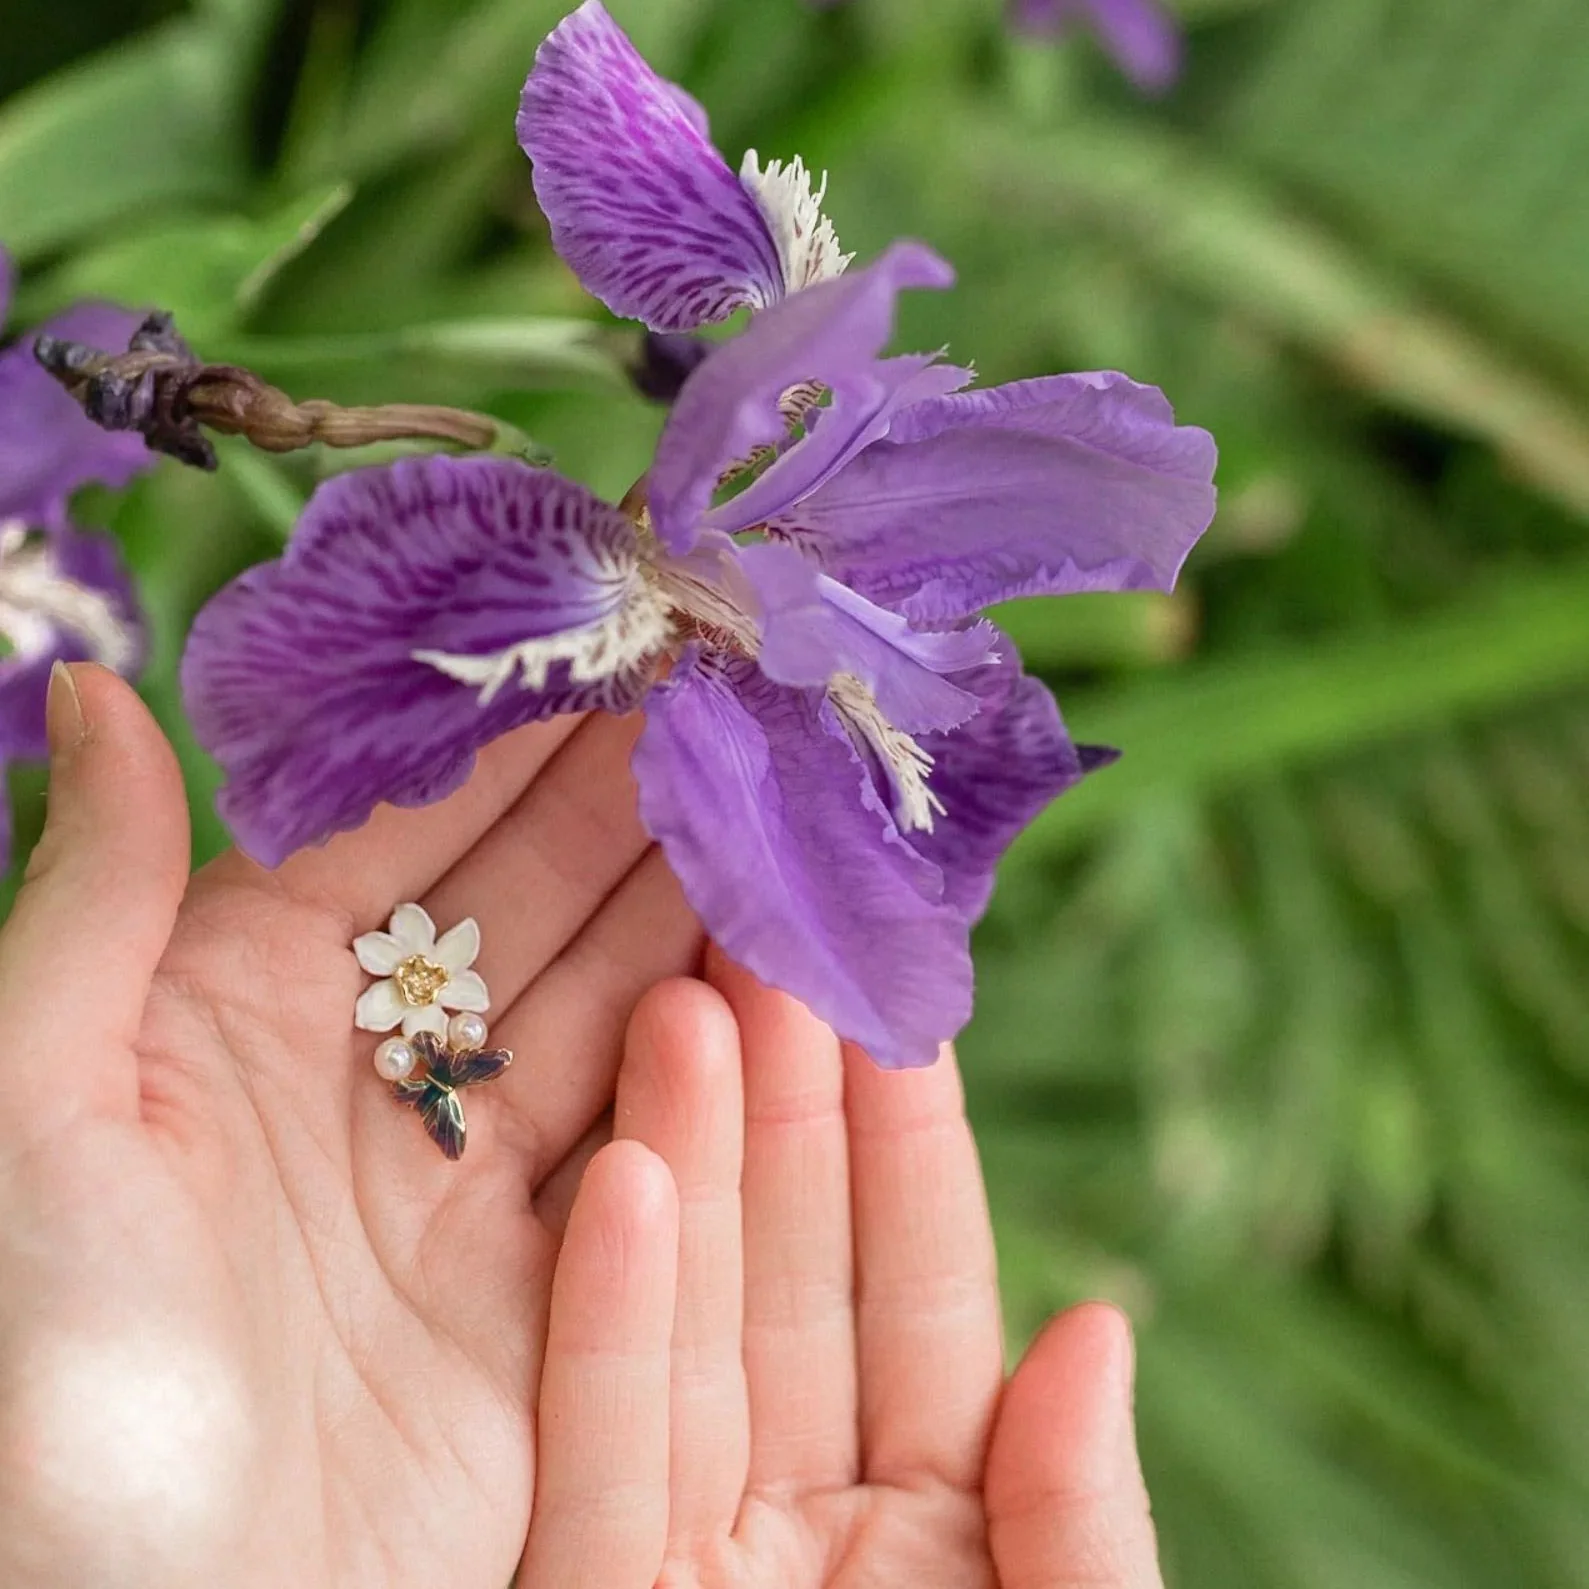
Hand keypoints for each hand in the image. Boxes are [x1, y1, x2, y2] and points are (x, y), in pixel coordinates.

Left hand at [0, 664, 700, 1587]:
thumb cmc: (30, 1372)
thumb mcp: (25, 1106)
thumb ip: (88, 898)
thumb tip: (89, 690)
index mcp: (238, 1007)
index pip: (407, 830)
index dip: (507, 735)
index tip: (610, 642)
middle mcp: (368, 1077)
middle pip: (529, 904)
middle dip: (629, 798)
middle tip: (733, 696)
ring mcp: (464, 1184)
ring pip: (607, 1009)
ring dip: (690, 908)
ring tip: (779, 801)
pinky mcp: (544, 1295)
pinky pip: (649, 1148)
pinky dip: (719, 1063)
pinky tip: (783, 967)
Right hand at [525, 952, 1163, 1586]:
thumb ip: (1080, 1512)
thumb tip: (1096, 1326)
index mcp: (937, 1518)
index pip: (920, 1290)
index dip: (907, 1140)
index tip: (887, 1001)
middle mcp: (808, 1514)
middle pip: (789, 1278)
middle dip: (778, 1109)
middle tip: (761, 951)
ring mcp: (692, 1556)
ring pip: (688, 1332)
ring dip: (682, 1165)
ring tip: (682, 1007)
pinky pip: (598, 1458)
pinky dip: (607, 1321)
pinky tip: (622, 1179)